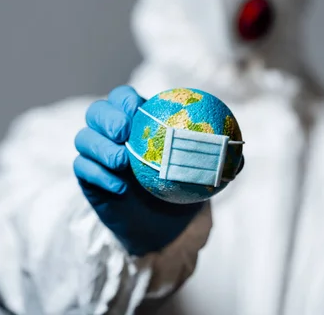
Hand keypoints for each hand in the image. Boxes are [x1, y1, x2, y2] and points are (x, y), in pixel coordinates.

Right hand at [73, 86, 203, 255]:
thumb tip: (241, 154)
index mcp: (139, 122)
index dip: (125, 100)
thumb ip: (217, 160)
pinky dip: (98, 175)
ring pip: (83, 138)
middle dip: (106, 118)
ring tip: (122, 163)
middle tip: (124, 133)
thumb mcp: (202, 172)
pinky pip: (82, 169)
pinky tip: (120, 187)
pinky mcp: (89, 177)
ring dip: (99, 147)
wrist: (164, 225)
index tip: (137, 111)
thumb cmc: (182, 189)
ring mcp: (98, 155)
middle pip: (96, 112)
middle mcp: (114, 134)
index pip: (122, 98)